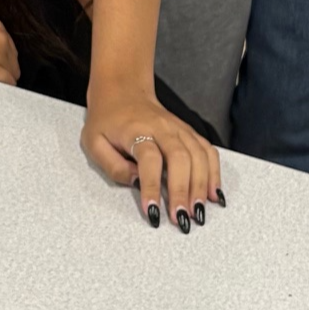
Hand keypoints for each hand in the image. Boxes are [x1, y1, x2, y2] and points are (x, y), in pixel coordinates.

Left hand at [83, 84, 220, 231]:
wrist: (122, 91)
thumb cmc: (106, 120)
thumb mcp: (93, 142)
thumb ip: (112, 165)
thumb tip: (135, 182)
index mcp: (136, 130)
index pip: (149, 159)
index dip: (151, 186)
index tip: (153, 212)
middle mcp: (162, 127)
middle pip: (180, 158)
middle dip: (183, 191)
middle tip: (182, 218)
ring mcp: (179, 128)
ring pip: (198, 155)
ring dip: (202, 185)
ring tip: (199, 212)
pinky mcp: (189, 132)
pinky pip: (208, 151)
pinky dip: (215, 173)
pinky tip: (214, 194)